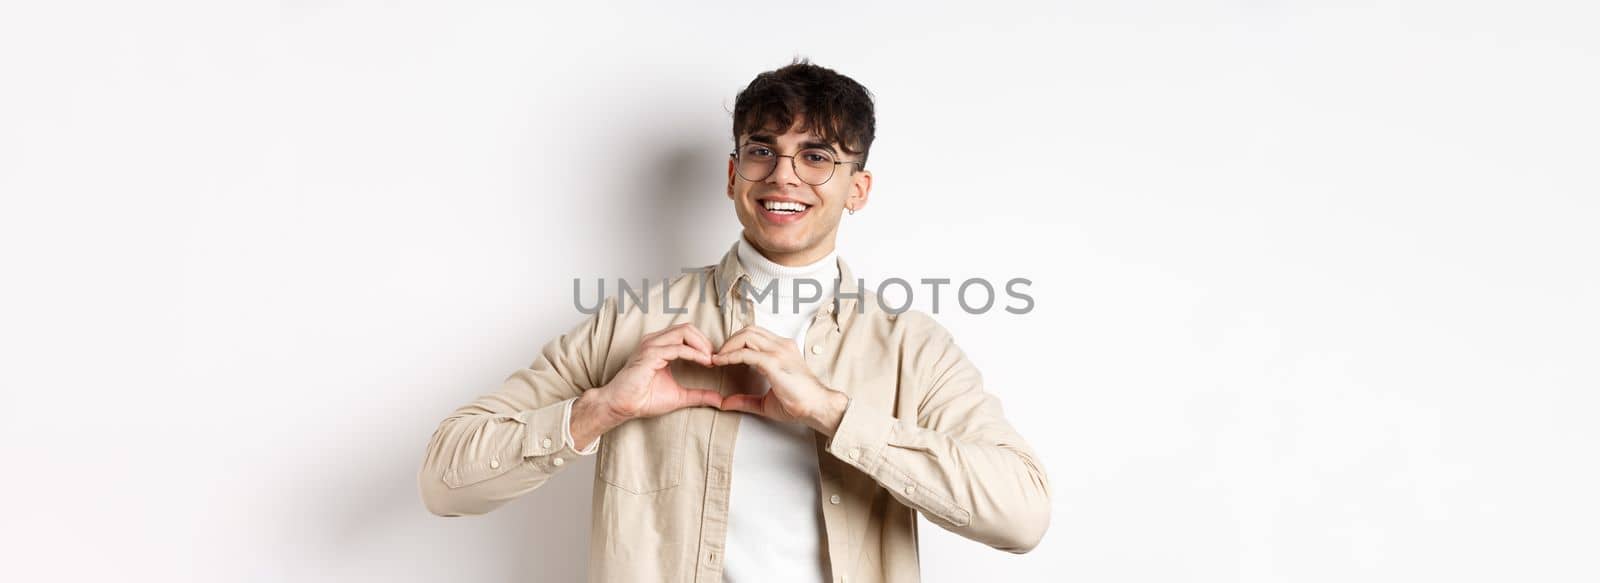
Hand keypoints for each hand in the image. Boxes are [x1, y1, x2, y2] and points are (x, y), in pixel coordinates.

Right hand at [592, 323, 722, 420]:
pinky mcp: (650, 354)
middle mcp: (655, 341)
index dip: (704, 344)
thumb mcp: (679, 396)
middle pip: (688, 328)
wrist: (621, 406)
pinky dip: (694, 354)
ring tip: (711, 360)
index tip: (715, 361)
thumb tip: (719, 400)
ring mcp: (651, 345)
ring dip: (702, 345)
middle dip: (706, 341)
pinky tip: (704, 363)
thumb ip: (699, 395)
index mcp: (660, 346)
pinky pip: (678, 348)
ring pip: (684, 332)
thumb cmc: (643, 399)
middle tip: (715, 359)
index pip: (687, 333)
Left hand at [711, 325, 848, 434]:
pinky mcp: (774, 362)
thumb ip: (745, 399)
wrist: (818, 407)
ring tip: (717, 359)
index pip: (755, 334)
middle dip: (729, 341)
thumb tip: (724, 403)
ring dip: (727, 346)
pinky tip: (720, 362)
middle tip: (717, 356)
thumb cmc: (800, 403)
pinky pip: (746, 353)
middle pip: (748, 330)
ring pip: (745, 336)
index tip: (722, 356)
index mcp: (783, 350)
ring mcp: (779, 352)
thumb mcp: (766, 402)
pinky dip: (730, 356)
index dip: (736, 342)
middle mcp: (781, 346)